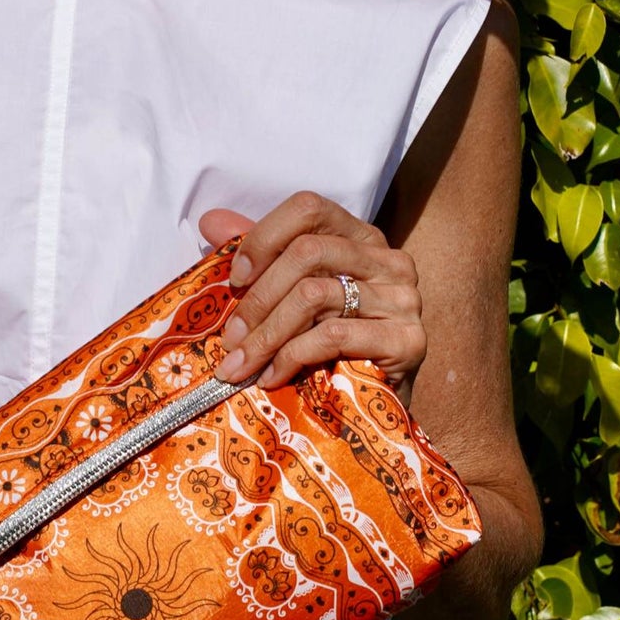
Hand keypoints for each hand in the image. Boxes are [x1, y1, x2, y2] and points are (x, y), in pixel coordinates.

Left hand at [200, 193, 426, 391]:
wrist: (371, 410)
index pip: (309, 209)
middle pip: (308, 251)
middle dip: (258, 297)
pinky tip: (273, 376)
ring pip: (315, 294)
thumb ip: (259, 256)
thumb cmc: (326, 348)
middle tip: (231, 337)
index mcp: (361, 238)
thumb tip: (211, 220)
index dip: (265, 237)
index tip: (236, 279)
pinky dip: (292, 356)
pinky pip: (333, 334)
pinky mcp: (408, 339)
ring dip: (267, 334)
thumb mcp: (289, 296)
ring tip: (241, 364)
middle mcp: (389, 260)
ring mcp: (404, 298)